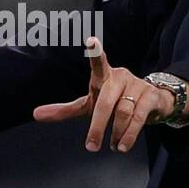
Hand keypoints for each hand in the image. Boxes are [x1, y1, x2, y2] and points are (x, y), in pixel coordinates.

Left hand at [32, 37, 188, 151]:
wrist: (153, 102)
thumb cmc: (114, 100)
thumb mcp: (89, 105)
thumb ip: (64, 110)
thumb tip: (35, 114)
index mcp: (103, 76)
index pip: (98, 63)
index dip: (95, 52)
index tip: (91, 41)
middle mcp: (120, 77)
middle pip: (106, 102)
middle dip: (97, 126)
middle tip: (91, 146)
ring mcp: (137, 85)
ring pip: (123, 112)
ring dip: (117, 134)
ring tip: (113, 147)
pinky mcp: (151, 96)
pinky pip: (139, 117)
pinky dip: (130, 135)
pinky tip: (123, 144)